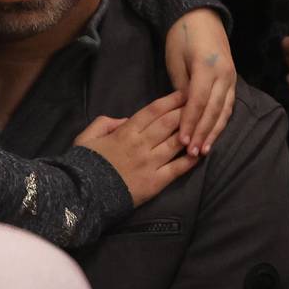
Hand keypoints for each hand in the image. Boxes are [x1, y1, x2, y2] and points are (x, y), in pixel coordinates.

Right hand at [76, 91, 198, 205]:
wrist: (84, 195)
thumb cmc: (84, 164)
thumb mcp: (86, 137)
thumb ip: (104, 122)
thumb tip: (125, 120)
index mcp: (125, 132)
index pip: (153, 111)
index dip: (170, 100)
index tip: (184, 93)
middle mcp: (141, 144)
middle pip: (169, 123)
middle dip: (185, 111)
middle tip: (200, 104)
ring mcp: (150, 163)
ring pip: (176, 143)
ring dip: (191, 133)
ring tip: (204, 125)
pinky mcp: (156, 183)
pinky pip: (177, 169)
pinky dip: (190, 161)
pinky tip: (200, 153)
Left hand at [164, 8, 236, 155]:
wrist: (201, 17)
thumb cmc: (182, 37)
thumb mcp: (176, 60)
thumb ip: (181, 87)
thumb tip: (183, 112)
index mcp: (207, 67)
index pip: (198, 102)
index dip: (190, 123)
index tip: (181, 140)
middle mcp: (224, 74)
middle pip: (213, 110)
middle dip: (202, 133)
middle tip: (192, 153)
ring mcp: (231, 78)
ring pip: (224, 111)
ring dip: (213, 132)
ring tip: (203, 151)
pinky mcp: (233, 81)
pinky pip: (228, 105)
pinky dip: (221, 122)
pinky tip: (213, 136)